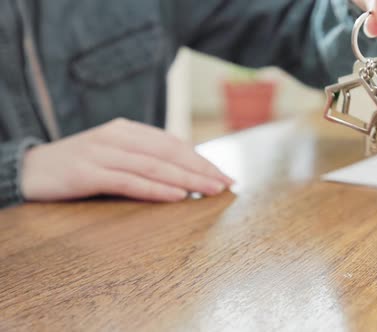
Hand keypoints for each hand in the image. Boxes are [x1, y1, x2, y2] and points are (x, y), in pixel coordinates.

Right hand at [21, 118, 233, 202]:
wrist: (28, 169)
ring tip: (211, 190)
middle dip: (201, 168)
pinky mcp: (87, 173)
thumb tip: (183, 174)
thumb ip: (142, 157)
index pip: (172, 143)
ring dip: (187, 179)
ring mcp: (101, 153)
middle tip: (227, 183)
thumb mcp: (112, 154)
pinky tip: (178, 196)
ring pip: (154, 166)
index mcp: (126, 129)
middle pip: (169, 152)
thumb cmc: (78, 164)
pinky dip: (157, 189)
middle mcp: (117, 136)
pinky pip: (130, 181)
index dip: (200, 158)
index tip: (223, 174)